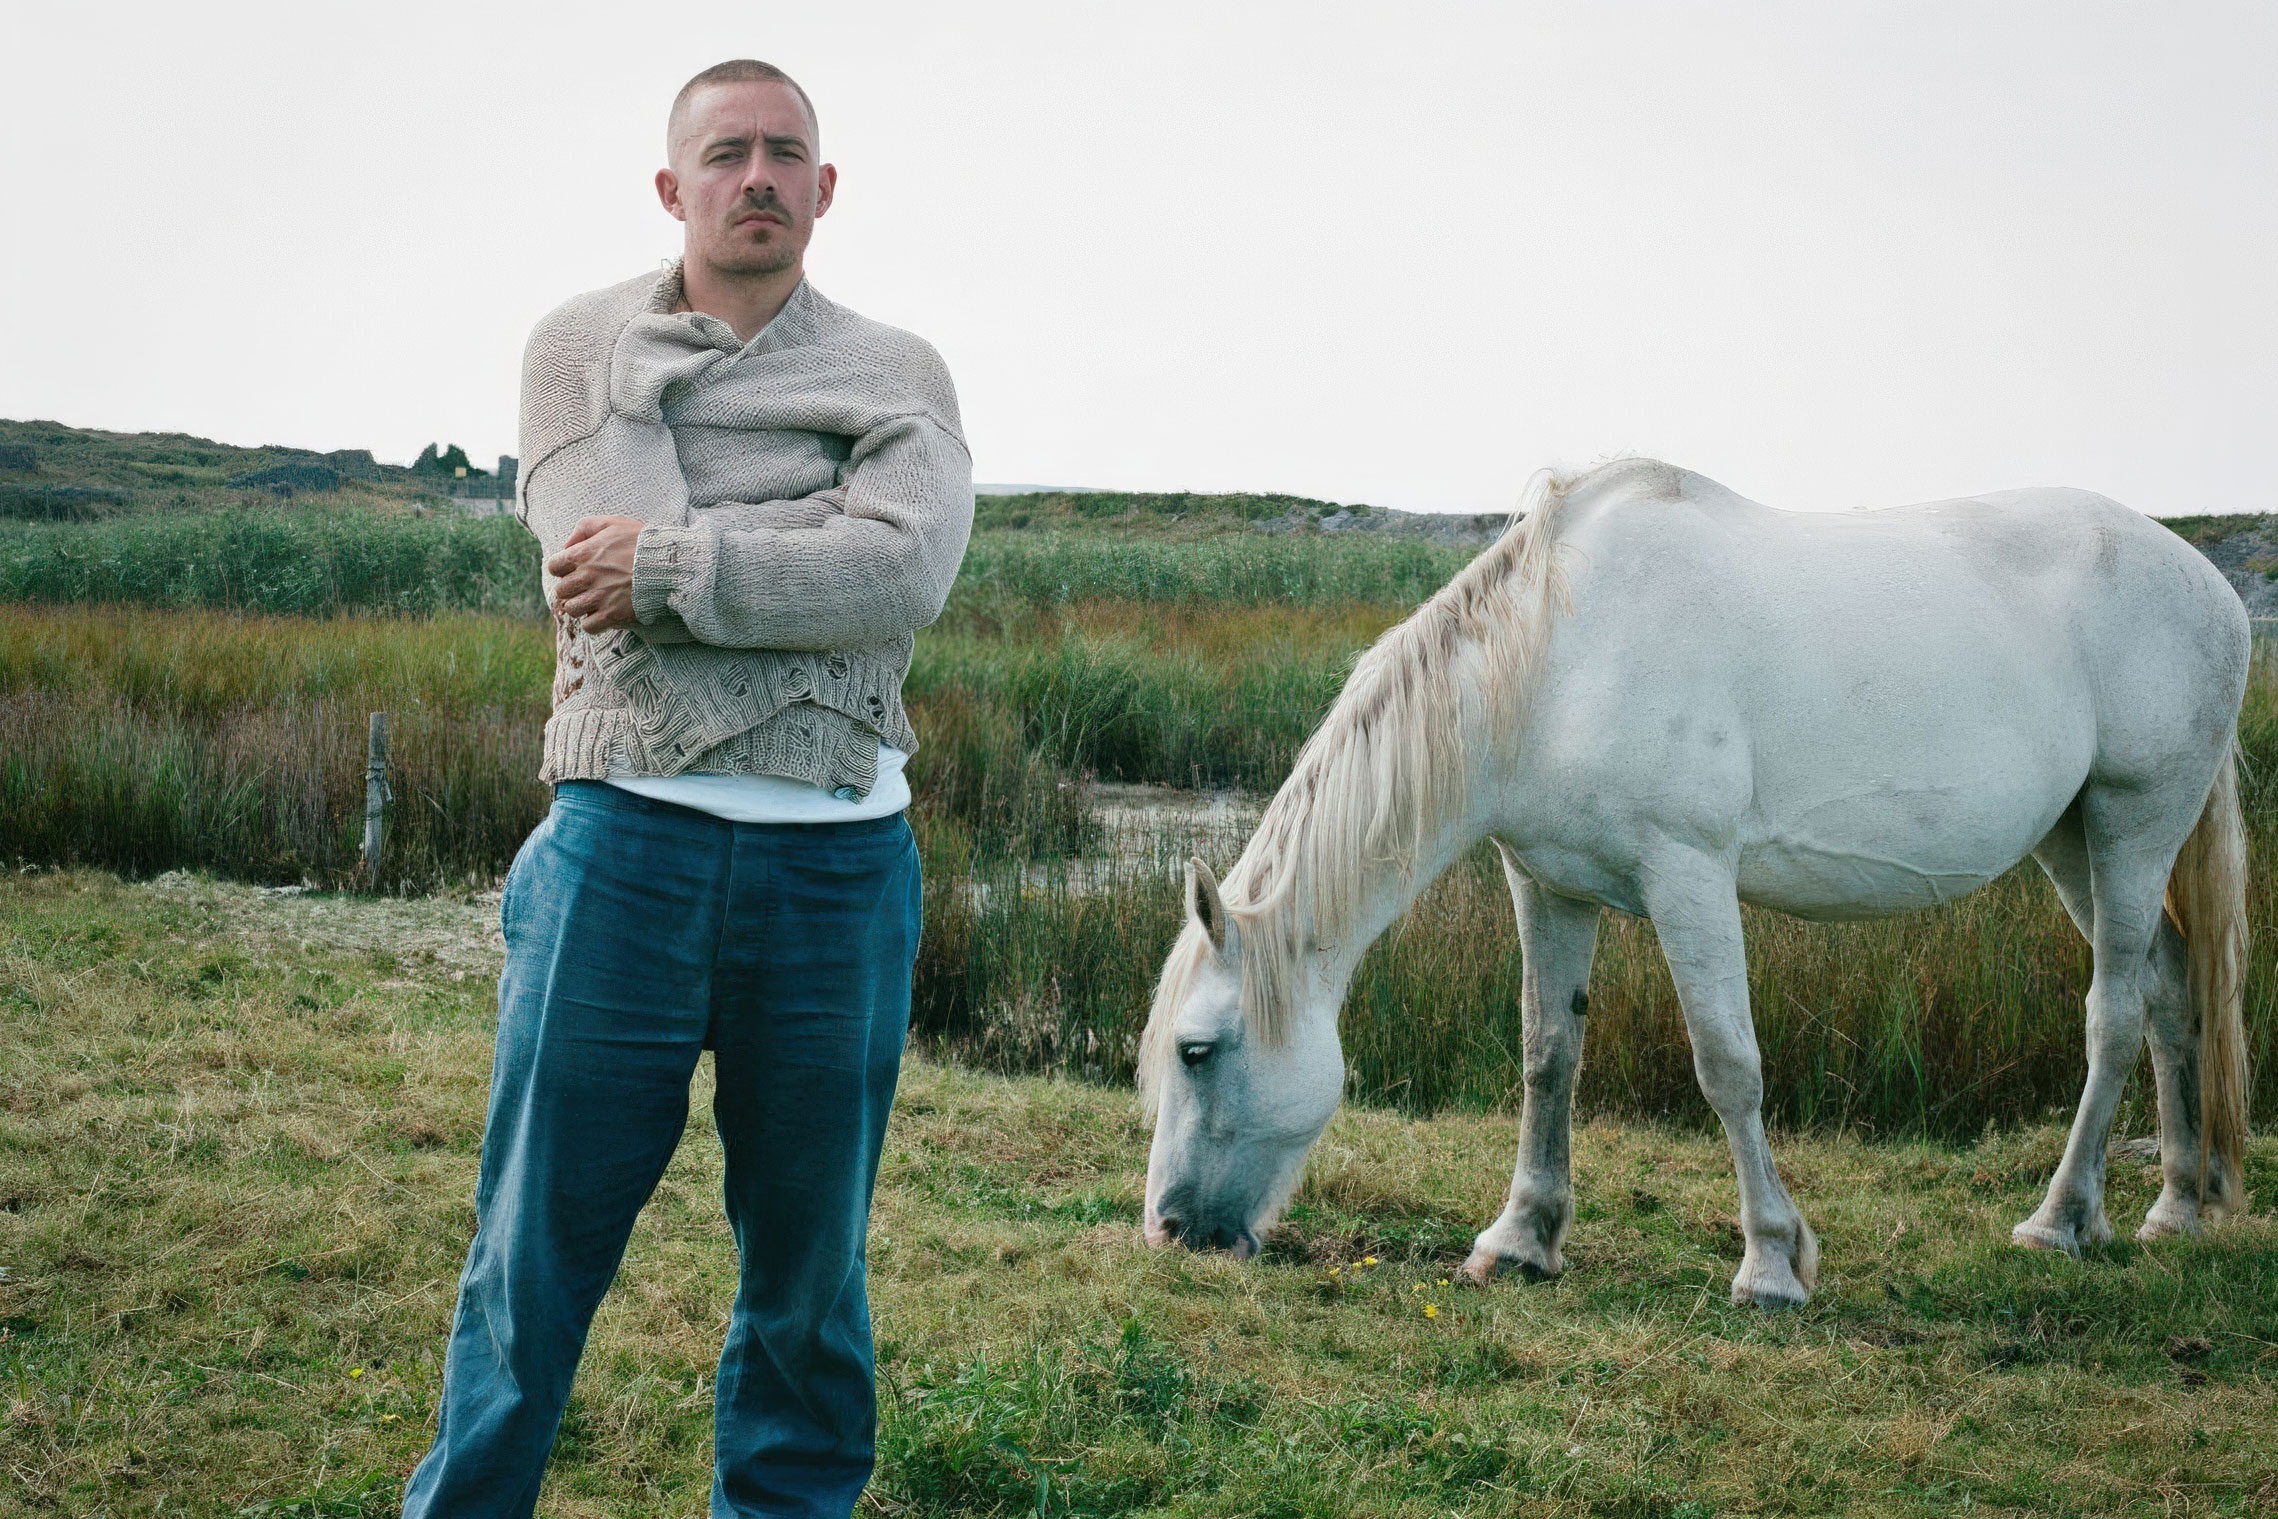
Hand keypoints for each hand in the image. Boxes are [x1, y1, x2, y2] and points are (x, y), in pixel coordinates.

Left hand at [547, 516, 643, 631]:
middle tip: (587, 586)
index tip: (574, 570)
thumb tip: (566, 545)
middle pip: (561, 591)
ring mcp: (598, 598)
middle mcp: (586, 577)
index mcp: (583, 554)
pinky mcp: (611, 615)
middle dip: (571, 589)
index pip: (554, 566)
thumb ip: (584, 528)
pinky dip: (593, 623)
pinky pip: (589, 626)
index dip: (563, 568)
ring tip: (594, 602)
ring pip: (572, 609)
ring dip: (580, 606)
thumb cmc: (641, 541)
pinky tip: (603, 614)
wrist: (668, 564)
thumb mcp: (613, 522)